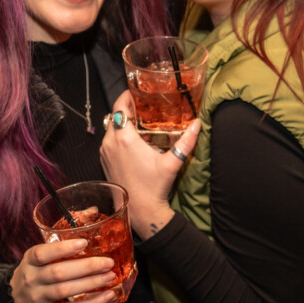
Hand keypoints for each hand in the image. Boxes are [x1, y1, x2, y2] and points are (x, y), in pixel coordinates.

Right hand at [11, 239, 117, 302]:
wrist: (16, 301)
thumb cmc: (36, 271)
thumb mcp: (41, 252)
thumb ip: (64, 234)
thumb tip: (93, 210)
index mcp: (30, 259)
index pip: (42, 253)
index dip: (63, 248)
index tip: (84, 243)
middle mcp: (31, 278)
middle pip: (58, 273)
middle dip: (86, 267)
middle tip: (108, 262)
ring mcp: (37, 298)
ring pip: (65, 291)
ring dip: (91, 284)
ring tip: (110, 277)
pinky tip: (106, 296)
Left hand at [100, 91, 200, 239]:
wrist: (140, 211)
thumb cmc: (154, 187)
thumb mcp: (173, 162)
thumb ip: (186, 141)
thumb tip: (198, 124)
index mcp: (125, 138)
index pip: (119, 106)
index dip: (126, 96)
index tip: (135, 91)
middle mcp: (110, 143)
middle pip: (115, 115)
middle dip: (126, 108)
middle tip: (142, 105)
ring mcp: (105, 152)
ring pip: (110, 128)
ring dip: (121, 122)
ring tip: (139, 120)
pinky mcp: (104, 161)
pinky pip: (108, 141)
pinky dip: (117, 135)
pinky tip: (132, 139)